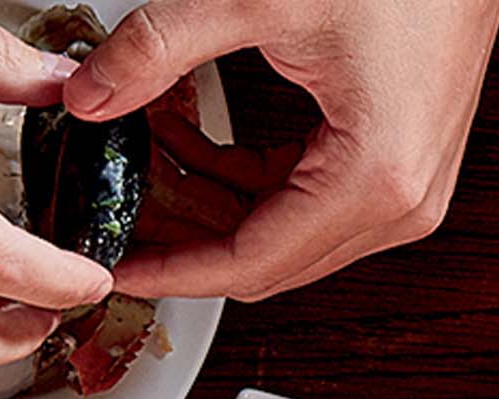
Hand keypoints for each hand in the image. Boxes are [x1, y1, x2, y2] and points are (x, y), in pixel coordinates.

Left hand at [59, 0, 498, 301]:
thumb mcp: (254, 0)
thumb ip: (158, 49)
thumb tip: (90, 96)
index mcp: (377, 177)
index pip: (251, 263)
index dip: (171, 271)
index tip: (115, 265)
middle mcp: (403, 199)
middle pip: (267, 257)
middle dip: (182, 234)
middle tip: (115, 204)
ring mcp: (408, 185)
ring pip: (283, 230)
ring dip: (208, 199)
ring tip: (144, 152)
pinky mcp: (400, 160)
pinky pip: (307, 196)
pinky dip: (244, 175)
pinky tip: (193, 135)